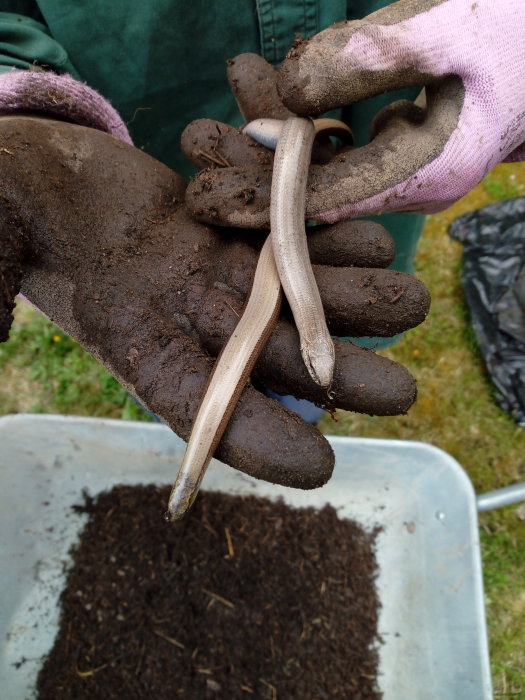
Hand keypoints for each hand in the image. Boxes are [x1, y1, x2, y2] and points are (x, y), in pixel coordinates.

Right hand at [0, 116, 428, 487]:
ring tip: (410, 301)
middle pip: (271, 358)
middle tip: (399, 391)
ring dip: (352, 300)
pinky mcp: (232, 231)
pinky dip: (330, 238)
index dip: (256, 438)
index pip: (197, 407)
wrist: (49, 178)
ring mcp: (216, 274)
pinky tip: (372, 238)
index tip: (317, 464)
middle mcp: (187, 320)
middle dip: (338, 374)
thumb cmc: (14, 206)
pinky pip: (289, 239)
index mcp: (134, 343)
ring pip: (294, 297)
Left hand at [185, 0, 524, 225]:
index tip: (211, 200)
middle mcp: (413, 183)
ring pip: (322, 163)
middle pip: (318, 188)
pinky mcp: (399, 147)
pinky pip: (339, 140)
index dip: (268, 201)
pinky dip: (299, 117)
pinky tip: (263, 87)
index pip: (333, 201)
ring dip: (268, 138)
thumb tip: (288, 90)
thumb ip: (369, 56)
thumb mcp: (448, 25)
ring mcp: (406, 168)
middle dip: (253, 170)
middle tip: (194, 145)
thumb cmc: (515, 27)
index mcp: (431, 171)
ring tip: (210, 124)